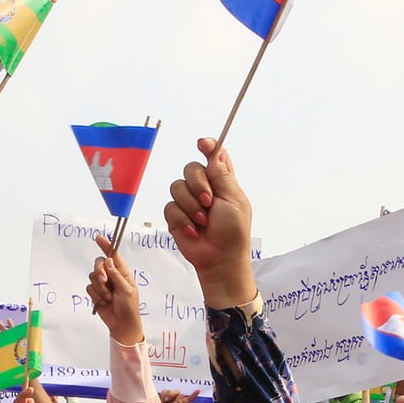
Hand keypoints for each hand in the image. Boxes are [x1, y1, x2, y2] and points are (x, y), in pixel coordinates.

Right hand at [86, 238, 143, 345]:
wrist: (122, 324)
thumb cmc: (129, 308)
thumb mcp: (126, 290)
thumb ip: (116, 275)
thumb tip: (108, 261)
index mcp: (122, 273)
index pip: (113, 256)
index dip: (106, 246)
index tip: (98, 238)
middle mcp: (112, 276)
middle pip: (98, 264)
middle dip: (99, 272)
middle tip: (104, 281)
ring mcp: (103, 285)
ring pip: (92, 277)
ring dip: (100, 288)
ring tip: (108, 298)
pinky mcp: (96, 293)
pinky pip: (89, 288)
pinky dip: (96, 296)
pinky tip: (103, 302)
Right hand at [165, 138, 256, 307]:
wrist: (220, 258)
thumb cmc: (233, 232)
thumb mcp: (233, 200)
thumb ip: (223, 176)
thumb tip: (218, 152)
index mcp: (221, 181)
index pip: (213, 156)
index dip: (207, 146)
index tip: (202, 144)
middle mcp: (203, 188)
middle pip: (190, 168)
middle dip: (198, 184)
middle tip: (209, 202)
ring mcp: (188, 201)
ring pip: (177, 187)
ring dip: (191, 206)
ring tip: (203, 222)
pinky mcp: (175, 216)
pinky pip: (170, 207)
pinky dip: (182, 219)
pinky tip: (193, 231)